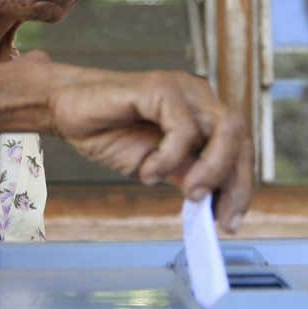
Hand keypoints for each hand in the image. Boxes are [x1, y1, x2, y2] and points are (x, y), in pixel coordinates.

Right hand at [40, 57, 253, 229]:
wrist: (66, 110)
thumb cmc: (109, 132)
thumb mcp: (156, 165)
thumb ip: (186, 174)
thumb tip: (213, 202)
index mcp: (201, 114)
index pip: (239, 147)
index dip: (241, 184)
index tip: (230, 221)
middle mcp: (198, 97)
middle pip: (240, 137)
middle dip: (236, 181)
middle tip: (216, 215)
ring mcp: (182, 89)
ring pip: (224, 128)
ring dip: (212, 168)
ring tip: (188, 193)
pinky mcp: (160, 87)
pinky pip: (182, 127)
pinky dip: (170, 158)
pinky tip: (148, 172)